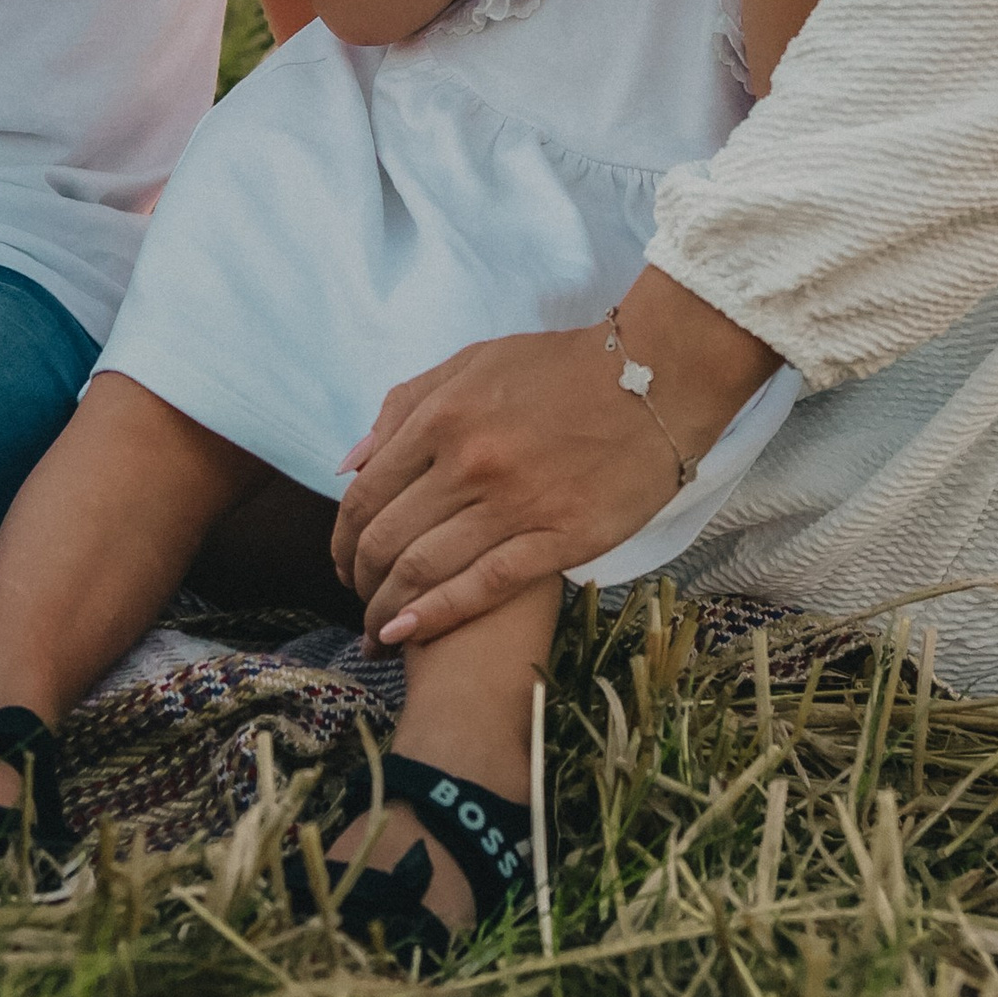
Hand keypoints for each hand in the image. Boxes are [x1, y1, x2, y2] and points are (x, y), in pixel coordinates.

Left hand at [332, 273, 779, 645]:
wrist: (655, 379)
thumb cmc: (562, 368)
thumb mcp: (474, 362)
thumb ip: (407, 405)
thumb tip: (350, 465)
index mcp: (444, 415)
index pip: (367, 494)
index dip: (342, 537)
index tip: (342, 561)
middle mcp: (469, 463)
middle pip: (386, 539)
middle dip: (359, 579)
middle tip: (358, 598)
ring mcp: (514, 504)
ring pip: (424, 570)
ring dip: (388, 607)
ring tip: (378, 628)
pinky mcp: (558, 539)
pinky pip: (482, 587)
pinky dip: (436, 616)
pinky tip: (407, 634)